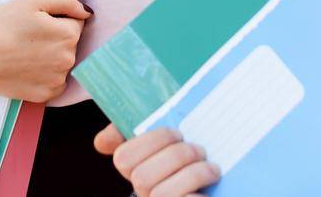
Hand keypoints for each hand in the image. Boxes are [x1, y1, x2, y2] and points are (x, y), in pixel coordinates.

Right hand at [0, 0, 88, 101]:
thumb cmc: (1, 23)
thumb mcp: (34, 0)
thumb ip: (67, 2)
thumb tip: (87, 12)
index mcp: (68, 35)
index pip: (75, 22)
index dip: (56, 19)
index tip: (37, 22)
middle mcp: (68, 60)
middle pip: (70, 43)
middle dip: (55, 38)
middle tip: (28, 36)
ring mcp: (56, 80)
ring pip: (62, 63)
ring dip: (50, 57)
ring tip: (24, 52)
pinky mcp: (43, 95)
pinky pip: (53, 82)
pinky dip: (44, 76)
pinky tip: (26, 68)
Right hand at [95, 123, 218, 196]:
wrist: (218, 191)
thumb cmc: (194, 162)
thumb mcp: (171, 141)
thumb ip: (140, 129)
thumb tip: (101, 142)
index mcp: (139, 171)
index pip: (123, 158)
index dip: (150, 141)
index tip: (177, 132)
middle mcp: (144, 194)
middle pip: (142, 176)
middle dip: (176, 156)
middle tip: (200, 150)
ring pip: (161, 194)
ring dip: (192, 175)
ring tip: (212, 168)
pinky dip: (197, 196)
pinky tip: (211, 186)